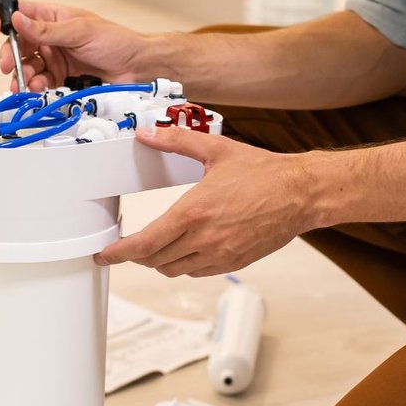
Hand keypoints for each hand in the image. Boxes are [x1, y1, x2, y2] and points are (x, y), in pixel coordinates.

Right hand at [0, 0, 150, 91]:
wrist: (136, 67)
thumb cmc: (116, 41)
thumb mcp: (80, 31)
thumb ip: (47, 30)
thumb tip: (18, 21)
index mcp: (52, 16)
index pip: (17, 11)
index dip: (0, 17)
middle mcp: (49, 35)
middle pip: (16, 43)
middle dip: (10, 55)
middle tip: (9, 66)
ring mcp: (54, 57)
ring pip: (26, 66)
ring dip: (22, 75)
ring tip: (27, 83)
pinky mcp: (60, 76)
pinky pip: (40, 82)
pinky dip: (36, 86)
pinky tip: (38, 89)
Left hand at [97, 125, 316, 276]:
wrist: (300, 194)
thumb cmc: (263, 172)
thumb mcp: (215, 150)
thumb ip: (176, 141)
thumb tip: (147, 133)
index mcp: (194, 212)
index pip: (145, 244)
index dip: (119, 253)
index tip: (105, 255)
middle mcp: (205, 238)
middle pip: (155, 260)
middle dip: (137, 255)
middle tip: (129, 245)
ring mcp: (220, 254)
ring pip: (174, 270)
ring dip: (160, 261)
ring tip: (156, 246)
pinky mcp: (234, 262)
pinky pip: (197, 272)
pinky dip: (184, 264)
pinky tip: (186, 249)